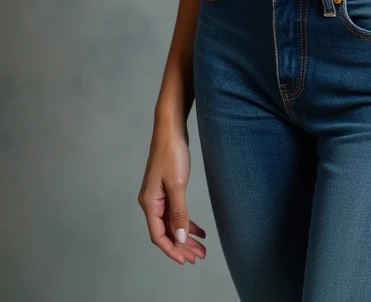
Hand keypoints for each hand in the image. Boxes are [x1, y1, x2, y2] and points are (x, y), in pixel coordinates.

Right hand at [138, 120, 206, 264]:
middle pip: (166, 232)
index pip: (158, 236)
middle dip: (182, 246)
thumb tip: (180, 238)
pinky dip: (187, 222)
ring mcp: (159, 196)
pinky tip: (199, 230)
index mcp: (150, 203)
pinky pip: (175, 212)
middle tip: (199, 257)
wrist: (170, 129)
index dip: (172, 250)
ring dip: (185, 236)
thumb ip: (179, 212)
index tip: (186, 260)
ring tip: (201, 248)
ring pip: (172, 223)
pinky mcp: (168, 189)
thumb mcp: (177, 184)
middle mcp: (152, 202)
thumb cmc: (172, 153)